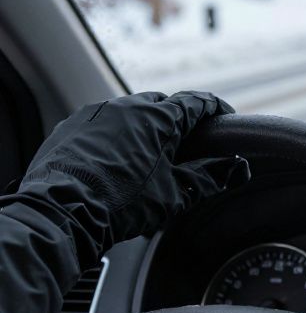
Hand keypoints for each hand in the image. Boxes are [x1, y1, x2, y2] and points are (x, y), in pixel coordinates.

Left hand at [15, 91, 248, 267]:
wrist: (62, 211)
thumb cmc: (120, 203)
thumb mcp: (175, 194)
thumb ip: (210, 177)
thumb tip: (237, 169)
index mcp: (158, 118)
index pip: (196, 102)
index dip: (215, 107)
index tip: (224, 115)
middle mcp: (126, 106)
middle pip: (161, 104)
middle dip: (176, 118)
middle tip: (184, 141)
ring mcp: (94, 114)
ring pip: (128, 112)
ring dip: (142, 126)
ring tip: (146, 153)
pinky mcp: (70, 126)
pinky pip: (100, 123)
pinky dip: (113, 135)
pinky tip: (113, 160)